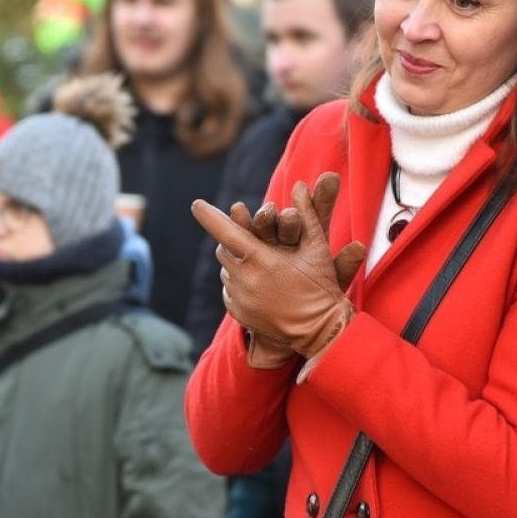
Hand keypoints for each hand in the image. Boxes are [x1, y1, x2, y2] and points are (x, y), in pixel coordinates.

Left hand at [195, 179, 357, 358]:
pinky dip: (239, 284)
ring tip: (259, 266)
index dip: (209, 216)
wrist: (319, 331)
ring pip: (226, 271)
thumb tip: (299, 186)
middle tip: (250, 241)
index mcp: (261, 260)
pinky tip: (258, 285)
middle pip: (224, 250)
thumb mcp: (317, 249)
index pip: (226, 232)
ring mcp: (240, 299)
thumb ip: (307, 215)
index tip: (196, 204)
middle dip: (233, 242)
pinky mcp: (239, 313)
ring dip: (237, 264)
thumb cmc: (320, 287)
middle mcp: (245, 279)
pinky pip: (229, 291)